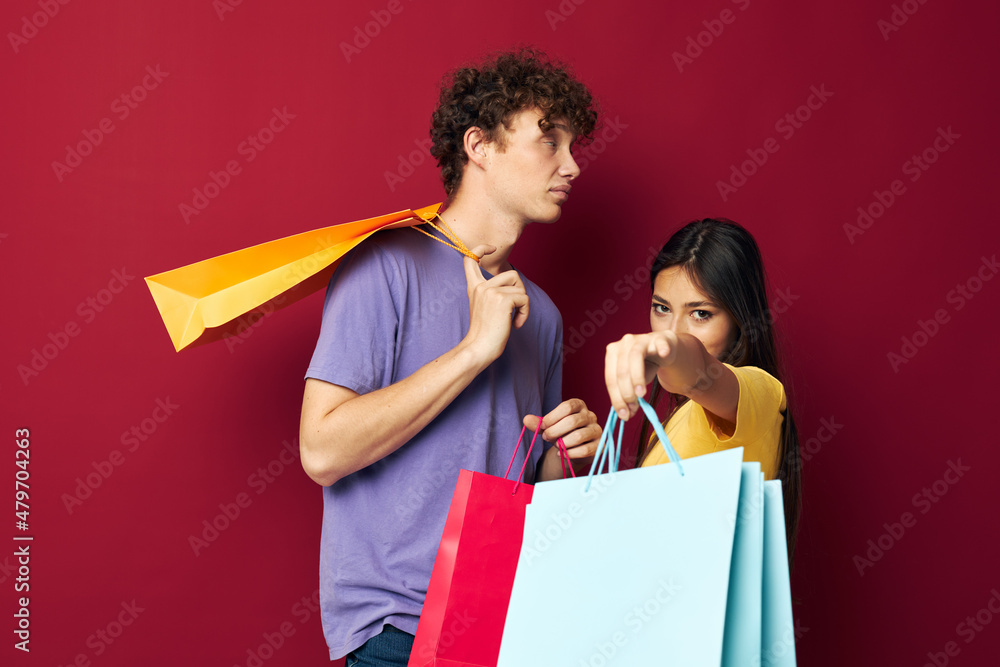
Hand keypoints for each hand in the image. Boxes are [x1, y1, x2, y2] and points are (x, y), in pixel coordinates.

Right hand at [462, 245, 528, 364]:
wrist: (479, 348)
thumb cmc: (484, 334)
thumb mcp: (484, 308)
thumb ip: (492, 293)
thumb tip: (514, 283)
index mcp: (474, 288)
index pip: (470, 258)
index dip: (481, 249)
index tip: (491, 248)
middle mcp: (481, 286)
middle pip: (512, 274)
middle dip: (520, 290)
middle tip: (516, 308)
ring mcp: (491, 291)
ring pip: (520, 287)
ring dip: (523, 304)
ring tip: (514, 318)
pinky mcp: (502, 299)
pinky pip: (524, 298)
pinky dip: (525, 313)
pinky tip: (516, 324)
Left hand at [526, 399, 600, 480]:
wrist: (573, 450)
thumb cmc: (561, 434)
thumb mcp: (549, 427)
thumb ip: (539, 423)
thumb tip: (526, 419)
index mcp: (579, 405)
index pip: (567, 407)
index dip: (552, 417)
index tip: (542, 427)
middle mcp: (590, 416)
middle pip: (572, 421)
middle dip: (555, 431)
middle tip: (546, 437)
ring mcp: (597, 430)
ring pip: (578, 436)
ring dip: (562, 443)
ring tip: (556, 446)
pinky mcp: (600, 446)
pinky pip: (585, 450)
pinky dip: (570, 453)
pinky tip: (563, 453)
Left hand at [604, 331, 678, 420]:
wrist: (663, 350)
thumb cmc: (645, 366)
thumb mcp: (634, 382)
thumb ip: (629, 396)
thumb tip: (627, 414)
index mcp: (612, 354)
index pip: (610, 379)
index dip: (616, 399)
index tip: (623, 415)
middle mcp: (623, 343)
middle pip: (621, 370)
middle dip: (626, 392)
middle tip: (634, 407)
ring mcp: (641, 339)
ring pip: (635, 357)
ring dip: (637, 377)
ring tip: (641, 394)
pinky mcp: (659, 338)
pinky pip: (660, 342)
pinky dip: (662, 348)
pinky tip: (664, 354)